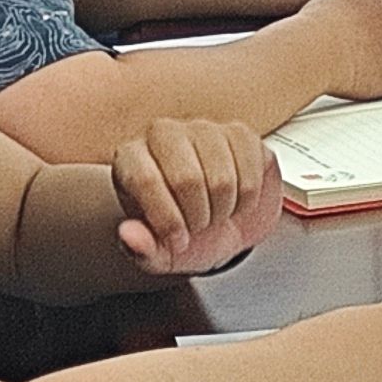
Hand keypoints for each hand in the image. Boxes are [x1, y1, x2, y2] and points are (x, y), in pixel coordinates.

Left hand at [110, 117, 286, 274]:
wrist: (223, 223)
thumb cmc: (185, 232)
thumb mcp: (160, 252)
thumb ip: (141, 249)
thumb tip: (129, 236)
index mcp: (132, 158)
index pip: (146, 181)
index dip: (167, 220)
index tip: (178, 242)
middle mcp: (164, 134)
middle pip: (186, 179)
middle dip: (199, 217)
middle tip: (200, 228)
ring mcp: (204, 129)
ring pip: (222, 177)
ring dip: (224, 209)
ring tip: (217, 214)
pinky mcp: (240, 133)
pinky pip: (251, 167)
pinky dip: (249, 197)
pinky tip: (238, 199)